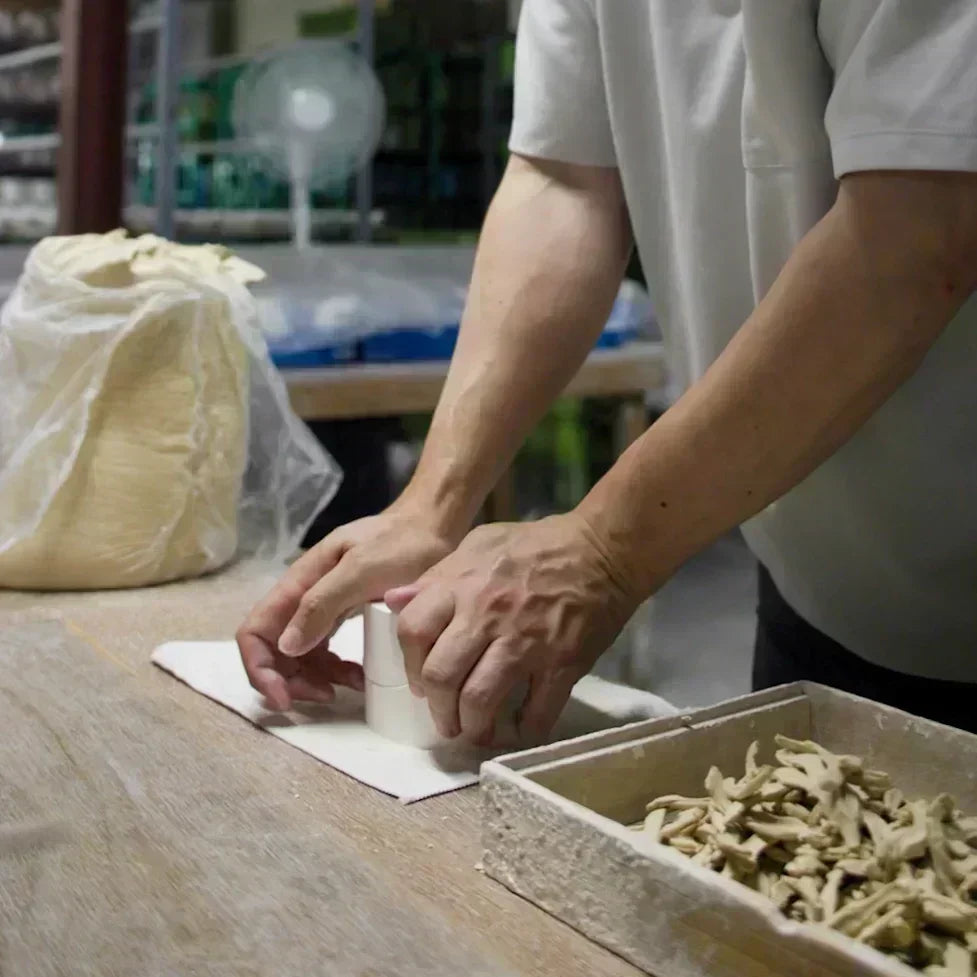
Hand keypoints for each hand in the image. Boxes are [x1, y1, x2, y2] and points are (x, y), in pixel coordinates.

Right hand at [237, 505, 454, 709]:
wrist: (432, 528)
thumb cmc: (399, 543)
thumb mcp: (361, 569)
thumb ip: (322, 603)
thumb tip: (287, 646)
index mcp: (299, 583)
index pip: (255, 631)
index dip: (260, 669)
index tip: (285, 697)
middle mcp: (303, 598)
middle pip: (274, 651)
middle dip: (289, 681)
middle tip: (325, 696)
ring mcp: (323, 608)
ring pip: (300, 657)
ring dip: (314, 680)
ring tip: (350, 686)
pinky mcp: (343, 616)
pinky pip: (325, 652)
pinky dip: (335, 671)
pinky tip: (359, 676)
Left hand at [386, 512, 639, 744]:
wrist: (604, 549)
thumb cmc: (540, 545)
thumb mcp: (480, 543)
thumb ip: (437, 575)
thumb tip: (395, 600)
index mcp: (463, 585)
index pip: (412, 632)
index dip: (410, 665)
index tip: (421, 682)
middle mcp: (486, 616)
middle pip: (441, 676)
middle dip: (438, 709)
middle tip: (446, 719)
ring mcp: (525, 642)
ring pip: (479, 701)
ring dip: (473, 727)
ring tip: (476, 731)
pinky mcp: (561, 663)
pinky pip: (535, 713)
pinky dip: (524, 731)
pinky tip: (520, 731)